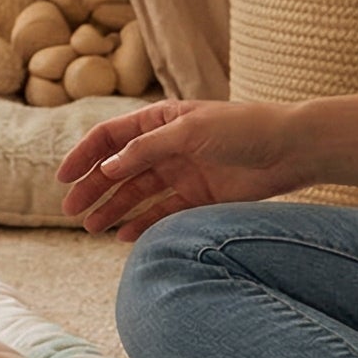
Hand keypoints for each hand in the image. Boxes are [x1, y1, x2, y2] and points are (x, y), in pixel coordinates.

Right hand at [56, 100, 306, 240]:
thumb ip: (145, 150)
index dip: (83, 156)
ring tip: (93, 228)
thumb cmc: (243, 129)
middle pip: (117, 169)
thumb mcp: (188, 131)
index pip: (109, 138)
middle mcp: (164, 147)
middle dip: (93, 189)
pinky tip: (125, 236)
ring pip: (136, 193)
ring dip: (113, 209)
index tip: (64, 179)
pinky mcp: (198, 196)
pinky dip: (143, 224)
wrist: (293, 149)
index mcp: (157, 121)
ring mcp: (180, 172)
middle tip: (72, 211)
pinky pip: (162, 212)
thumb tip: (107, 168)